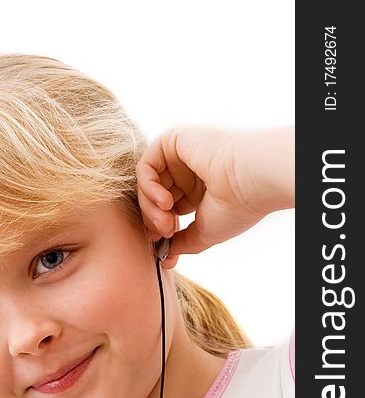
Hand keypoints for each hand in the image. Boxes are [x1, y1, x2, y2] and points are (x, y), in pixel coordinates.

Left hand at [136, 125, 294, 265]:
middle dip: (153, 220)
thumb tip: (165, 257)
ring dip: (151, 208)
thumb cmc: (236, 206)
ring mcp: (179, 154)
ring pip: (146, 184)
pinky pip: (145, 167)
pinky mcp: (172, 140)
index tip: (162, 244)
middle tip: (165, 233)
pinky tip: (165, 202)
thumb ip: (182, 242)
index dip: (159, 227)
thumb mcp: (204, 232)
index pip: (166, 209)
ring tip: (166, 222)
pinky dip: (148, 188)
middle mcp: (187, 170)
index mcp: (198, 189)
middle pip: (152, 197)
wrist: (252, 180)